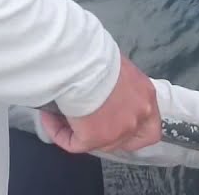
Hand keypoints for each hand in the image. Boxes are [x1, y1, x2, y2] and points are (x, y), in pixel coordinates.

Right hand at [38, 54, 160, 153]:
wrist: (82, 62)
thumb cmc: (97, 55)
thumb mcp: (117, 67)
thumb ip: (117, 83)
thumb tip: (101, 87)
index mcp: (146, 97)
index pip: (150, 127)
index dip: (134, 130)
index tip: (117, 122)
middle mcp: (137, 117)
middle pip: (126, 141)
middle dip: (107, 135)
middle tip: (88, 123)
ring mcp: (117, 131)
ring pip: (99, 143)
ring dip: (80, 131)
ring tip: (58, 115)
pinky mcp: (93, 139)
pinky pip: (73, 143)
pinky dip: (58, 132)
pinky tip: (48, 117)